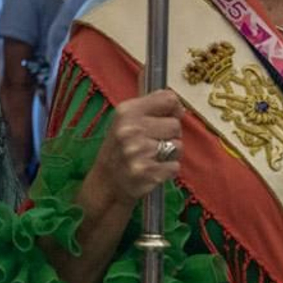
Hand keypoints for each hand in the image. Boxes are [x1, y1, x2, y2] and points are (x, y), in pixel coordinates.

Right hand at [91, 89, 184, 206]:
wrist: (105, 182)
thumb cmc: (119, 149)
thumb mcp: (125, 120)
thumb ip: (150, 107)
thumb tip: (178, 105)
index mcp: (126, 112)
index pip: (168, 99)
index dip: (174, 109)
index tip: (171, 116)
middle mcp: (131, 129)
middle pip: (175, 125)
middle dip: (169, 135)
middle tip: (153, 144)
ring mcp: (138, 152)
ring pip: (177, 146)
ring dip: (169, 154)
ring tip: (152, 158)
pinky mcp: (147, 172)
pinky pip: (175, 166)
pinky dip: (167, 170)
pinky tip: (153, 170)